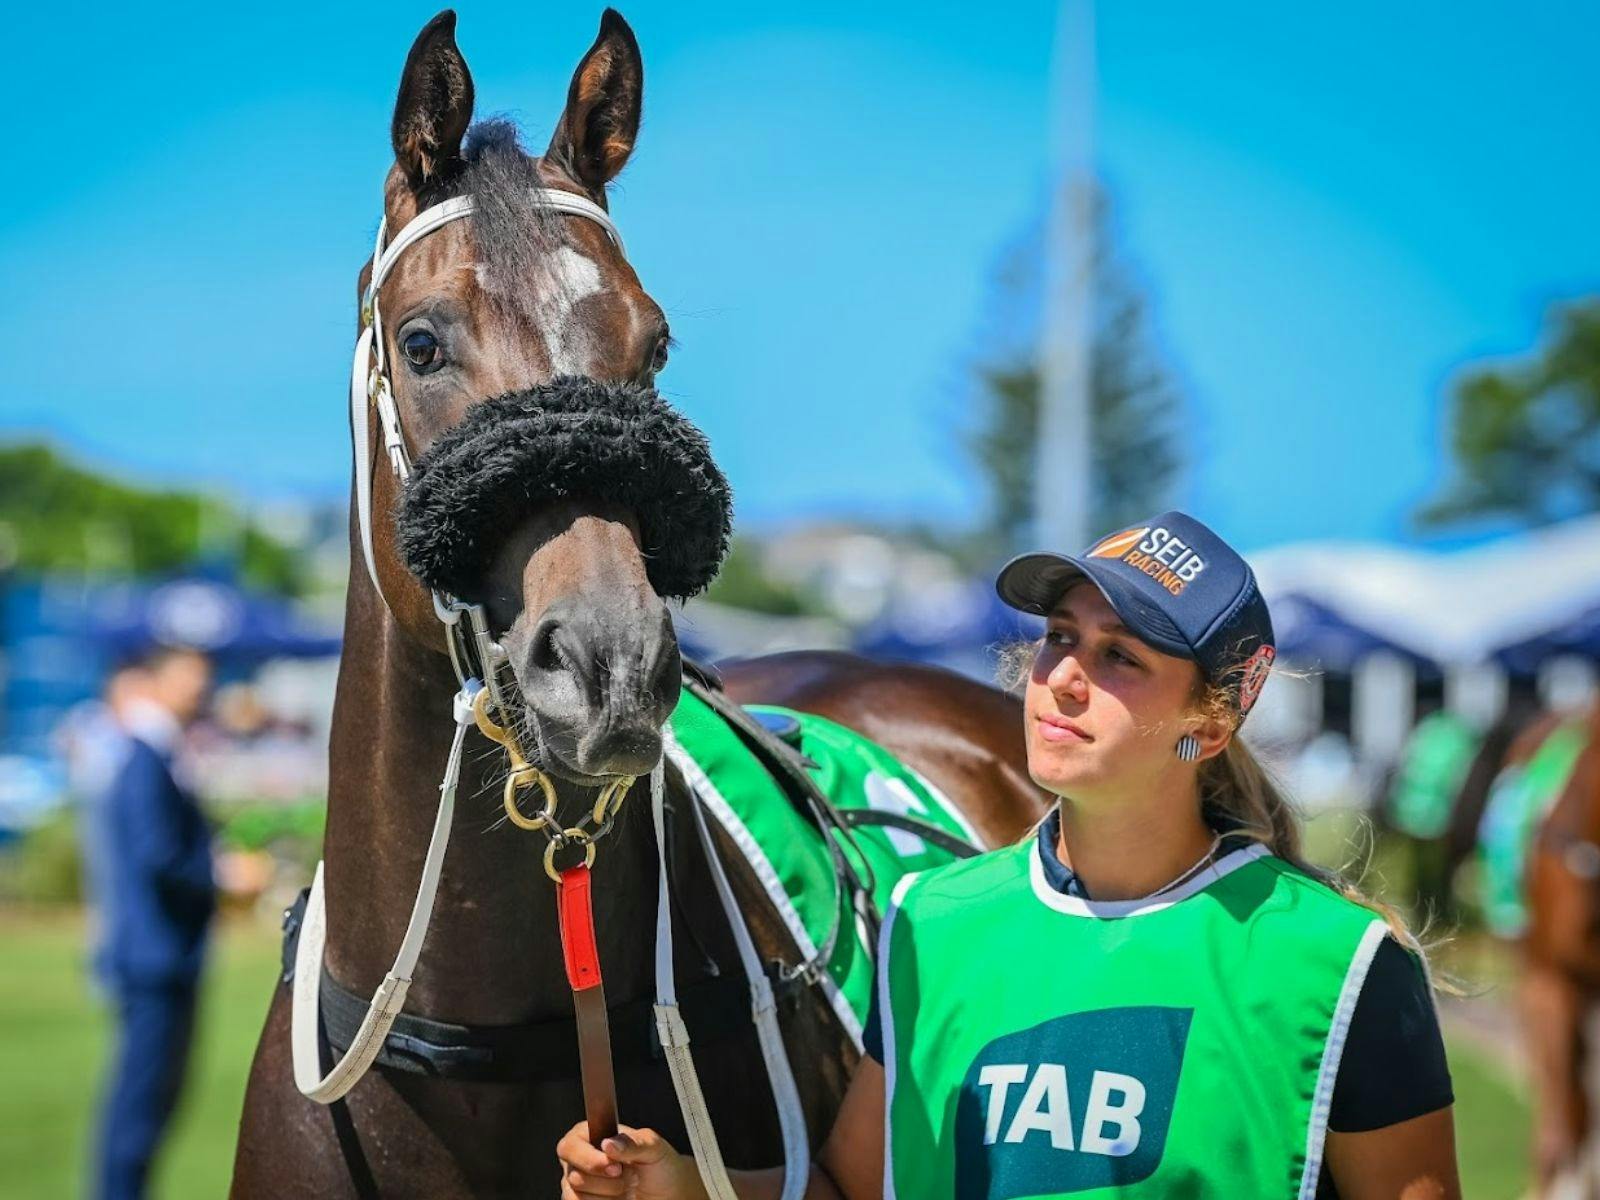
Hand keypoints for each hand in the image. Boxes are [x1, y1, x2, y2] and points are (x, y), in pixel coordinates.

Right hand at [557, 1122, 704, 1199]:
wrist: (669, 1193)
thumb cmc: (660, 1165)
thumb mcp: (654, 1148)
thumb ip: (633, 1143)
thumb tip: (609, 1143)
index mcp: (591, 1135)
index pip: (570, 1146)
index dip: (590, 1159)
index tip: (616, 1167)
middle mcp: (580, 1159)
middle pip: (574, 1175)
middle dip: (606, 1182)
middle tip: (629, 1176)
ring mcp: (579, 1185)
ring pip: (577, 1197)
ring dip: (608, 1196)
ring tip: (626, 1189)